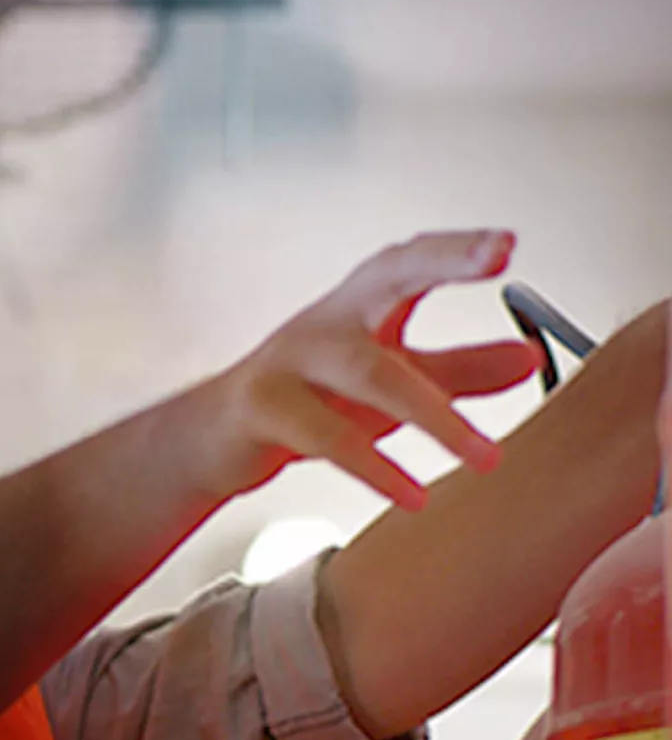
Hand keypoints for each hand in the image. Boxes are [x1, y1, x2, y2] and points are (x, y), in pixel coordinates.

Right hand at [205, 229, 539, 509]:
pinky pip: (327, 436)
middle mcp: (325, 321)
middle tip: (496, 258)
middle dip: (441, 263)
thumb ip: (455, 371)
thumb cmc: (305, 400)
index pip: (411, 261)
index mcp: (357, 306)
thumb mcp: (386, 382)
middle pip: (386, 280)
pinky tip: (414, 494)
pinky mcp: (261, 409)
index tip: (505, 244)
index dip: (455, 248)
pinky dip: (376, 469)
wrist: (211, 437)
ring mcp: (288, 361)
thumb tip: (528, 358)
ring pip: (370, 374)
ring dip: (434, 417)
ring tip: (485, 458)